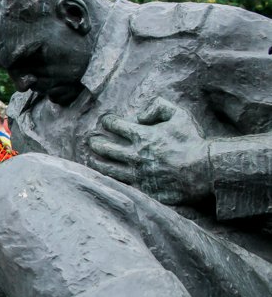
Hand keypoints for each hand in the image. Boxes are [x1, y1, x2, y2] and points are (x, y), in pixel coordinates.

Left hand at [87, 98, 211, 204]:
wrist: (205, 170)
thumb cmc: (193, 141)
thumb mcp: (179, 115)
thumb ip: (158, 107)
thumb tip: (139, 116)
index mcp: (142, 136)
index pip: (116, 125)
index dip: (108, 121)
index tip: (106, 121)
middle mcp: (135, 155)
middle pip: (106, 148)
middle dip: (97, 143)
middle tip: (92, 142)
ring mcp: (137, 173)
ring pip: (109, 168)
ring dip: (98, 162)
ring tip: (93, 159)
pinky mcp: (143, 188)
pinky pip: (121, 184)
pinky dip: (110, 179)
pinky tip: (106, 177)